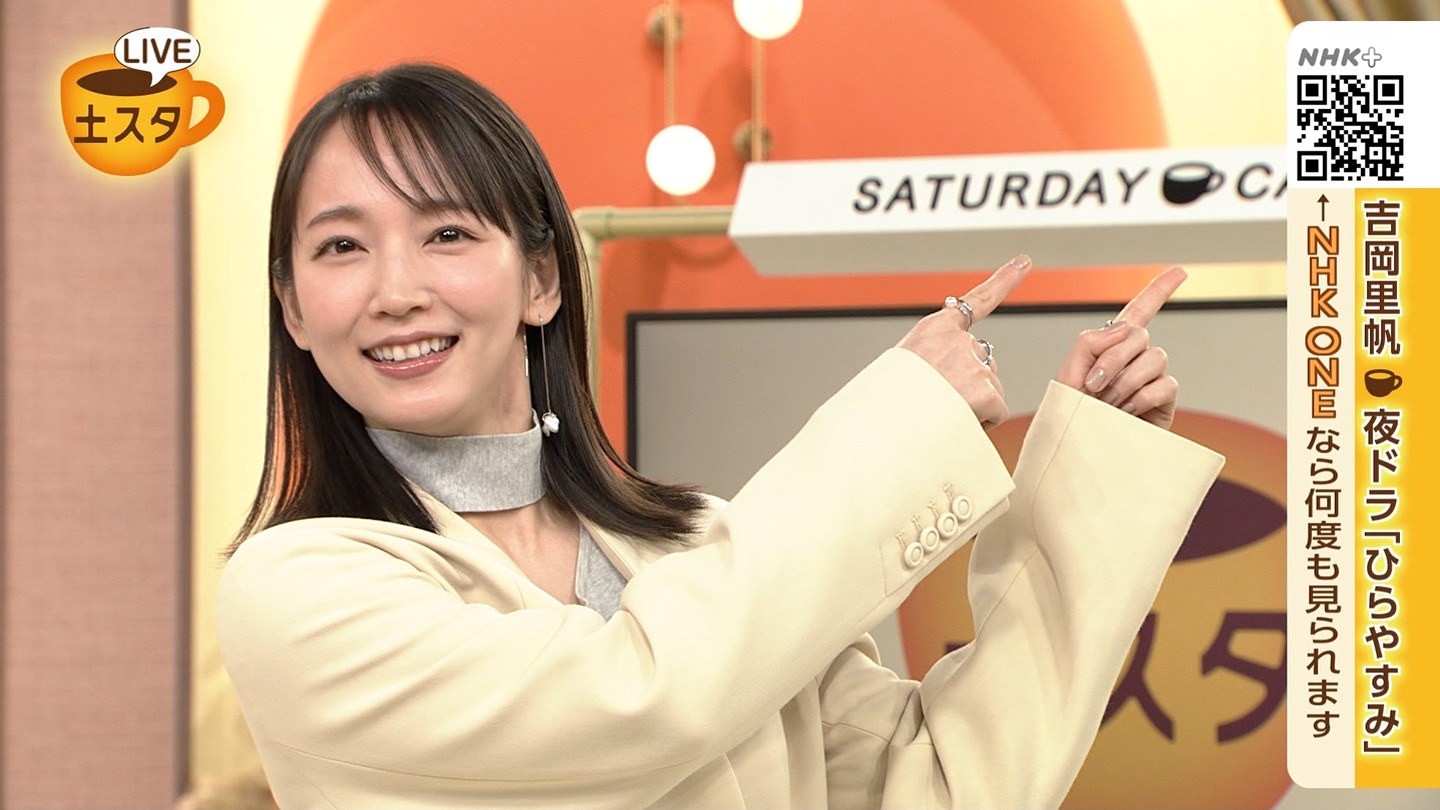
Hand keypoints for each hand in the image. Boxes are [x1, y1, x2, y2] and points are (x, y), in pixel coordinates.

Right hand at [896, 254, 1032, 427]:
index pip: (976, 300)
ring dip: (975, 404)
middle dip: (971, 382)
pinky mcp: (986, 390)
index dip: (1005, 280)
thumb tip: (969, 367)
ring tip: (942, 412)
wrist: (879, 424)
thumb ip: (935, 356)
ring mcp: (973, 363)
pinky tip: (957, 422)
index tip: (1024, 262)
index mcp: (935, 328)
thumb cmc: (887, 401)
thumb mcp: (904, 364)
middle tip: (939, 399)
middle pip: (984, 360)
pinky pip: (997, 411)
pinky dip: (983, 422)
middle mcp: (958, 339)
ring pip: (991, 388)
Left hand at [1055, 266, 1185, 429]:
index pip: (1138, 312)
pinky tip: (1127, 413)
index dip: (1158, 291)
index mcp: (1110, 349)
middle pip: (1137, 333)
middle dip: (1112, 359)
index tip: (1180, 272)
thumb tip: (1123, 331)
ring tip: (1108, 406)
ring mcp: (1152, 380)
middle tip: (1093, 387)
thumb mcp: (1067, 377)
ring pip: (1153, 358)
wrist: (1080, 458)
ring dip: (1124, 382)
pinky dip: (1142, 397)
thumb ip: (1088, 345)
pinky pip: (1165, 384)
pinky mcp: (1165, 403)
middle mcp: (1136, 360)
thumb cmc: (1072, 421)